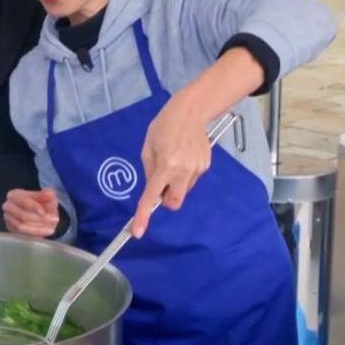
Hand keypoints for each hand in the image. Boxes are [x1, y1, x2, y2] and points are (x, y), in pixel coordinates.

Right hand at [3, 188, 59, 237]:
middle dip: (40, 219)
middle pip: (22, 216)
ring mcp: (8, 219)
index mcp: (14, 195)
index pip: (23, 201)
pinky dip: (34, 234)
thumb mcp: (47, 198)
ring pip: (22, 227)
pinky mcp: (11, 229)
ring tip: (51, 229)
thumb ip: (47, 195)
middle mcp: (8, 206)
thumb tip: (49, 194)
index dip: (34, 207)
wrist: (40, 215)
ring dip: (38, 229)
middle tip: (54, 220)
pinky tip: (45, 233)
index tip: (44, 212)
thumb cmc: (42, 203)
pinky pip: (22, 234)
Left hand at [133, 100, 213, 237]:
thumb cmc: (164, 126)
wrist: (191, 111)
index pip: (152, 196)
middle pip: (174, 203)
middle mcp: (183, 171)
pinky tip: (184, 156)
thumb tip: (153, 189)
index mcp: (165, 165)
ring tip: (174, 160)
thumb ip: (149, 171)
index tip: (138, 232)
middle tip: (161, 184)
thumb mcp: (148, 147)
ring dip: (175, 184)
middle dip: (166, 200)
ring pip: (183, 191)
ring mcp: (197, 169)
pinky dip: (185, 175)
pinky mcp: (206, 166)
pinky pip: (192, 179)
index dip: (144, 216)